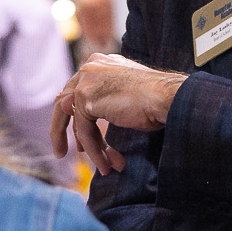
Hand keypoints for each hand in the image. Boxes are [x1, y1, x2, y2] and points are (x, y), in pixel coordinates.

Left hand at [51, 54, 187, 177]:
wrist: (168, 97)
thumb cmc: (158, 99)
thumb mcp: (126, 97)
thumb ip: (102, 103)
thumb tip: (76, 117)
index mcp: (101, 63)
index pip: (77, 90)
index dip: (76, 117)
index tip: (78, 139)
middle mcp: (90, 66)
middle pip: (65, 103)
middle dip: (64, 132)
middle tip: (63, 152)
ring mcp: (86, 80)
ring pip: (77, 122)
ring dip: (90, 148)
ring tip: (103, 168)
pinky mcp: (86, 97)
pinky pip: (84, 131)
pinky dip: (94, 151)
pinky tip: (106, 165)